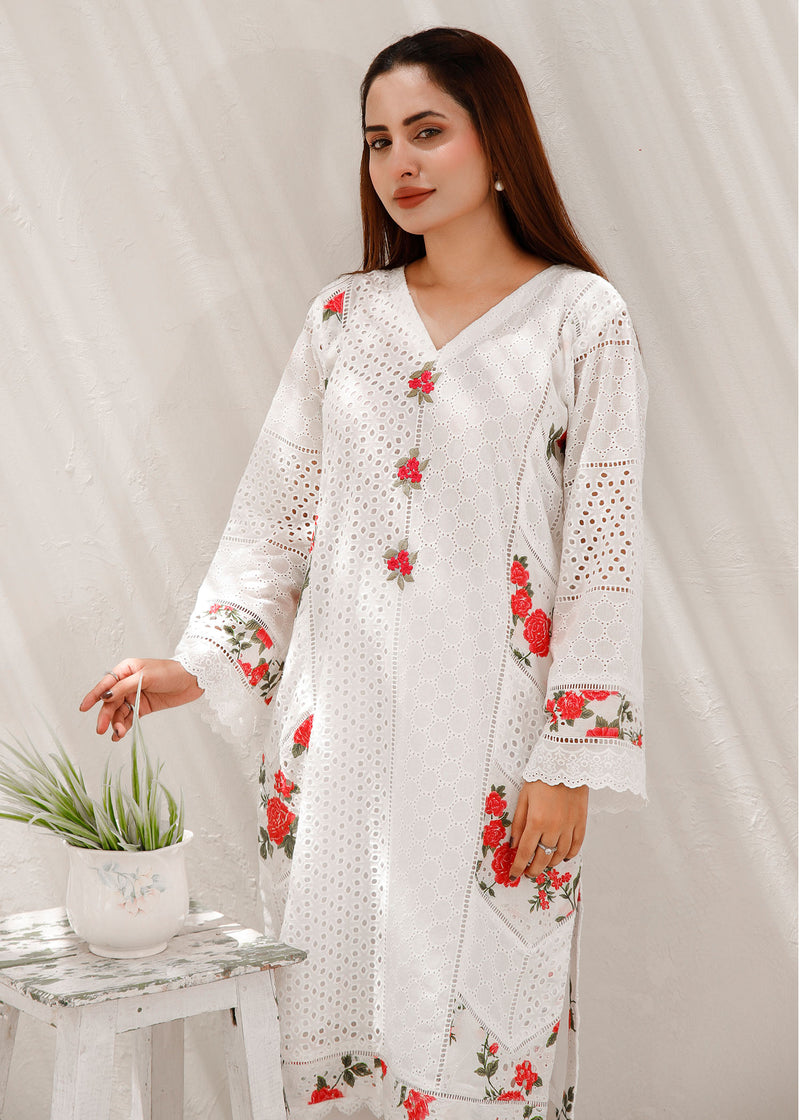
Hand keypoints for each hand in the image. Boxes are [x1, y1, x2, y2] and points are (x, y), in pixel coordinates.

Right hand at [79, 658, 203, 740]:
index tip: (83, 708)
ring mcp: (136, 695)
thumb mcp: (145, 677)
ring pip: (119, 711)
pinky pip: (129, 717)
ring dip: (116, 723)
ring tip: (118, 734)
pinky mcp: (144, 706)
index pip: (106, 684)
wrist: (193, 680)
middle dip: (106, 715)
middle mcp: (128, 683)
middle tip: (101, 729)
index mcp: (126, 670)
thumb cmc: (170, 672)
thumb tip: (105, 696)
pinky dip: (123, 726)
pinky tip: (119, 734)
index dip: (93, 696)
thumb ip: (124, 687)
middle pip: (111, 701)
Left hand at [508, 780, 587, 879]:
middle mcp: (554, 828)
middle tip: (528, 873)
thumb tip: (515, 845)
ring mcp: (569, 827)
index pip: (525, 852)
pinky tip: (562, 856)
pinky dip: (568, 855)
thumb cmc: (542, 779)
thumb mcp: (524, 798)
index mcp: (536, 821)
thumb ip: (519, 823)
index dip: (518, 866)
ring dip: (550, 863)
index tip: (513, 875)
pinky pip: (576, 846)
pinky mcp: (581, 823)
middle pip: (543, 858)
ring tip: (543, 864)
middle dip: (533, 870)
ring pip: (560, 855)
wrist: (566, 765)